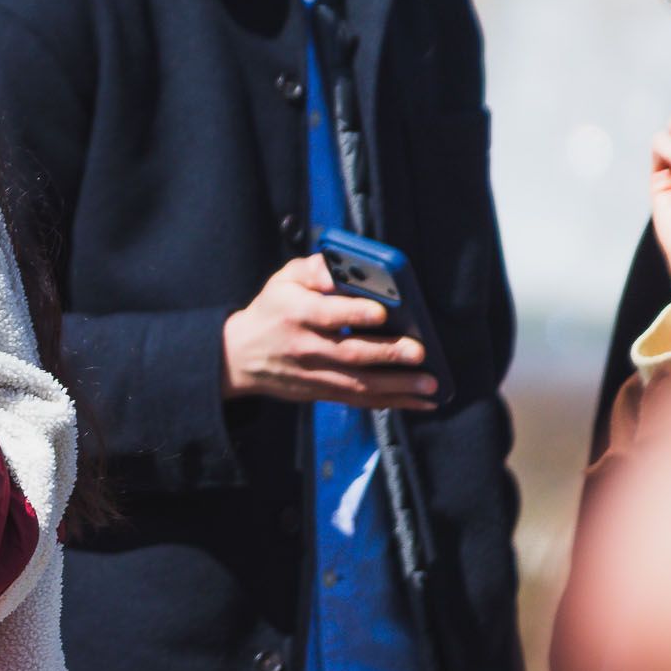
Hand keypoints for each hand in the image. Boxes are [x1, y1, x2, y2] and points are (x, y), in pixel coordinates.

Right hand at [220, 254, 438, 409]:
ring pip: (358, 384)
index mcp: (296, 313)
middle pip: (349, 353)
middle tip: (419, 352)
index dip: (355, 314)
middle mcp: (305, 347)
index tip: (383, 312)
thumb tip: (347, 267)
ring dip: (397, 387)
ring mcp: (314, 374)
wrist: (240, 356)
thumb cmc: (273, 309)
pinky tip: (420, 402)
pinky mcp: (321, 392)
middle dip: (387, 354)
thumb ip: (315, 269)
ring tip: (430, 385)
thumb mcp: (284, 280)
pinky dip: (392, 403)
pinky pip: (359, 400)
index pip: (327, 314)